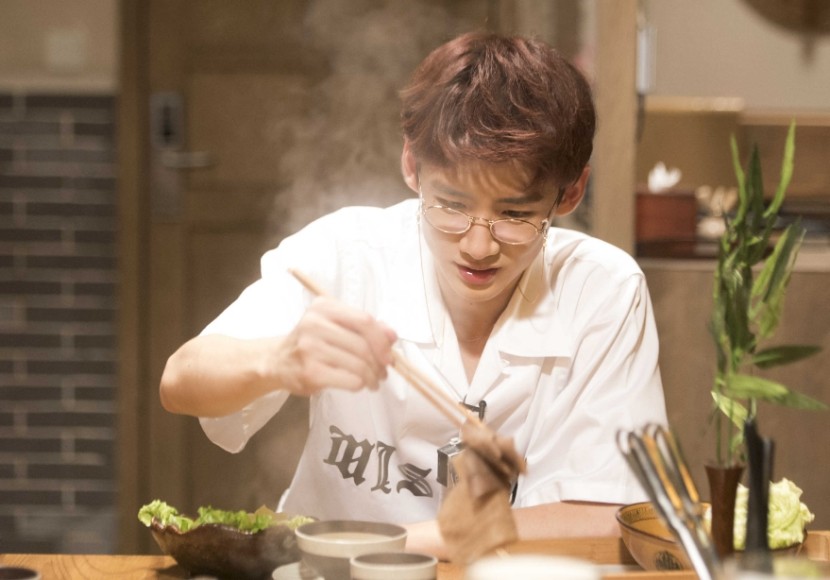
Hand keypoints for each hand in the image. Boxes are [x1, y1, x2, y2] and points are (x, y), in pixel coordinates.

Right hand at [275, 297, 397, 395]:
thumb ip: (363, 327)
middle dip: (379, 363)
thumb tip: (392, 335)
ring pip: (359, 365)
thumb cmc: (312, 342)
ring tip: (373, 380)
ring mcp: (310, 348)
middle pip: (363, 346)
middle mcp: (314, 324)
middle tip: (383, 373)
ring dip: (372, 377)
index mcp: (323, 307)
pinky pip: (350, 380)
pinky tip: (359, 385)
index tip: (389, 355)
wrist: (277, 361)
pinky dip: (360, 385)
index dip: (382, 340)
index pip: (364, 321)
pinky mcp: (310, 371)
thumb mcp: (334, 325)